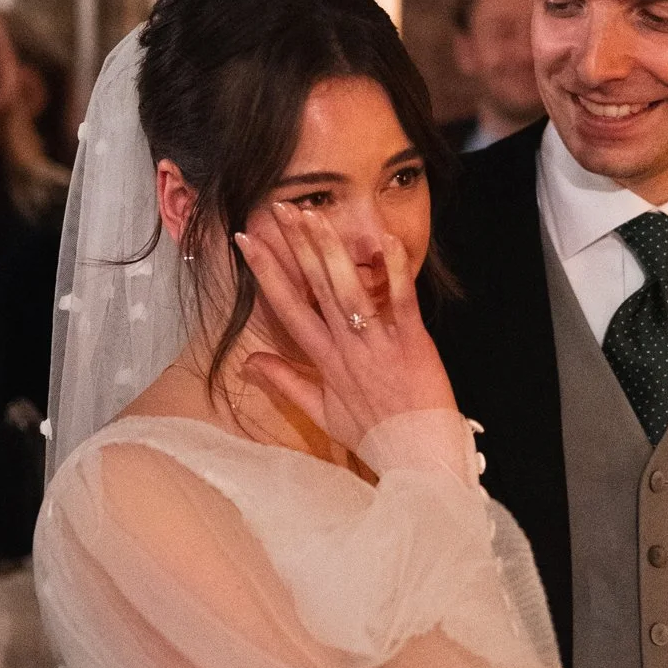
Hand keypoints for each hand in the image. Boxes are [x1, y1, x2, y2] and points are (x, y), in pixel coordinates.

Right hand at [237, 204, 456, 453]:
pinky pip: (400, 299)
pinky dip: (392, 270)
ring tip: (312, 216)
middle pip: (314, 288)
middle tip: (279, 208)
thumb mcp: (322, 414)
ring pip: (347, 289)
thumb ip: (285, 383)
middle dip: (295, 245)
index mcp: (324, 361)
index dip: (266, 272)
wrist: (419, 460)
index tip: (247, 241)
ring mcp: (378, 343)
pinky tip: (382, 240)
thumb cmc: (376, 436)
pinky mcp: (412, 342)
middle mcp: (346, 347)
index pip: (287, 308)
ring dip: (329, 249)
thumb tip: (248, 363)